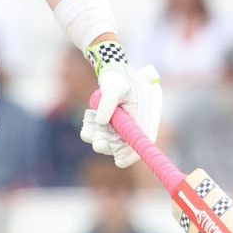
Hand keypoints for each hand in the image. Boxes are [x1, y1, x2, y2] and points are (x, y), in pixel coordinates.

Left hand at [79, 42, 161, 167]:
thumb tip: (100, 121)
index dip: (133, 153)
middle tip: (98, 144)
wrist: (111, 70)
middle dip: (111, 147)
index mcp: (146, 114)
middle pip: (127, 143)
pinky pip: (103, 134)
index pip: (144, 138)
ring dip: (100, 140)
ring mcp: (125, 124)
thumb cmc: (117, 76)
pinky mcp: (113, 124)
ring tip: (88, 134)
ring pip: (112, 140)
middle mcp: (137, 122)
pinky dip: (93, 134)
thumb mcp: (114, 85)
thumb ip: (108, 102)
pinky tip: (86, 130)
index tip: (120, 162)